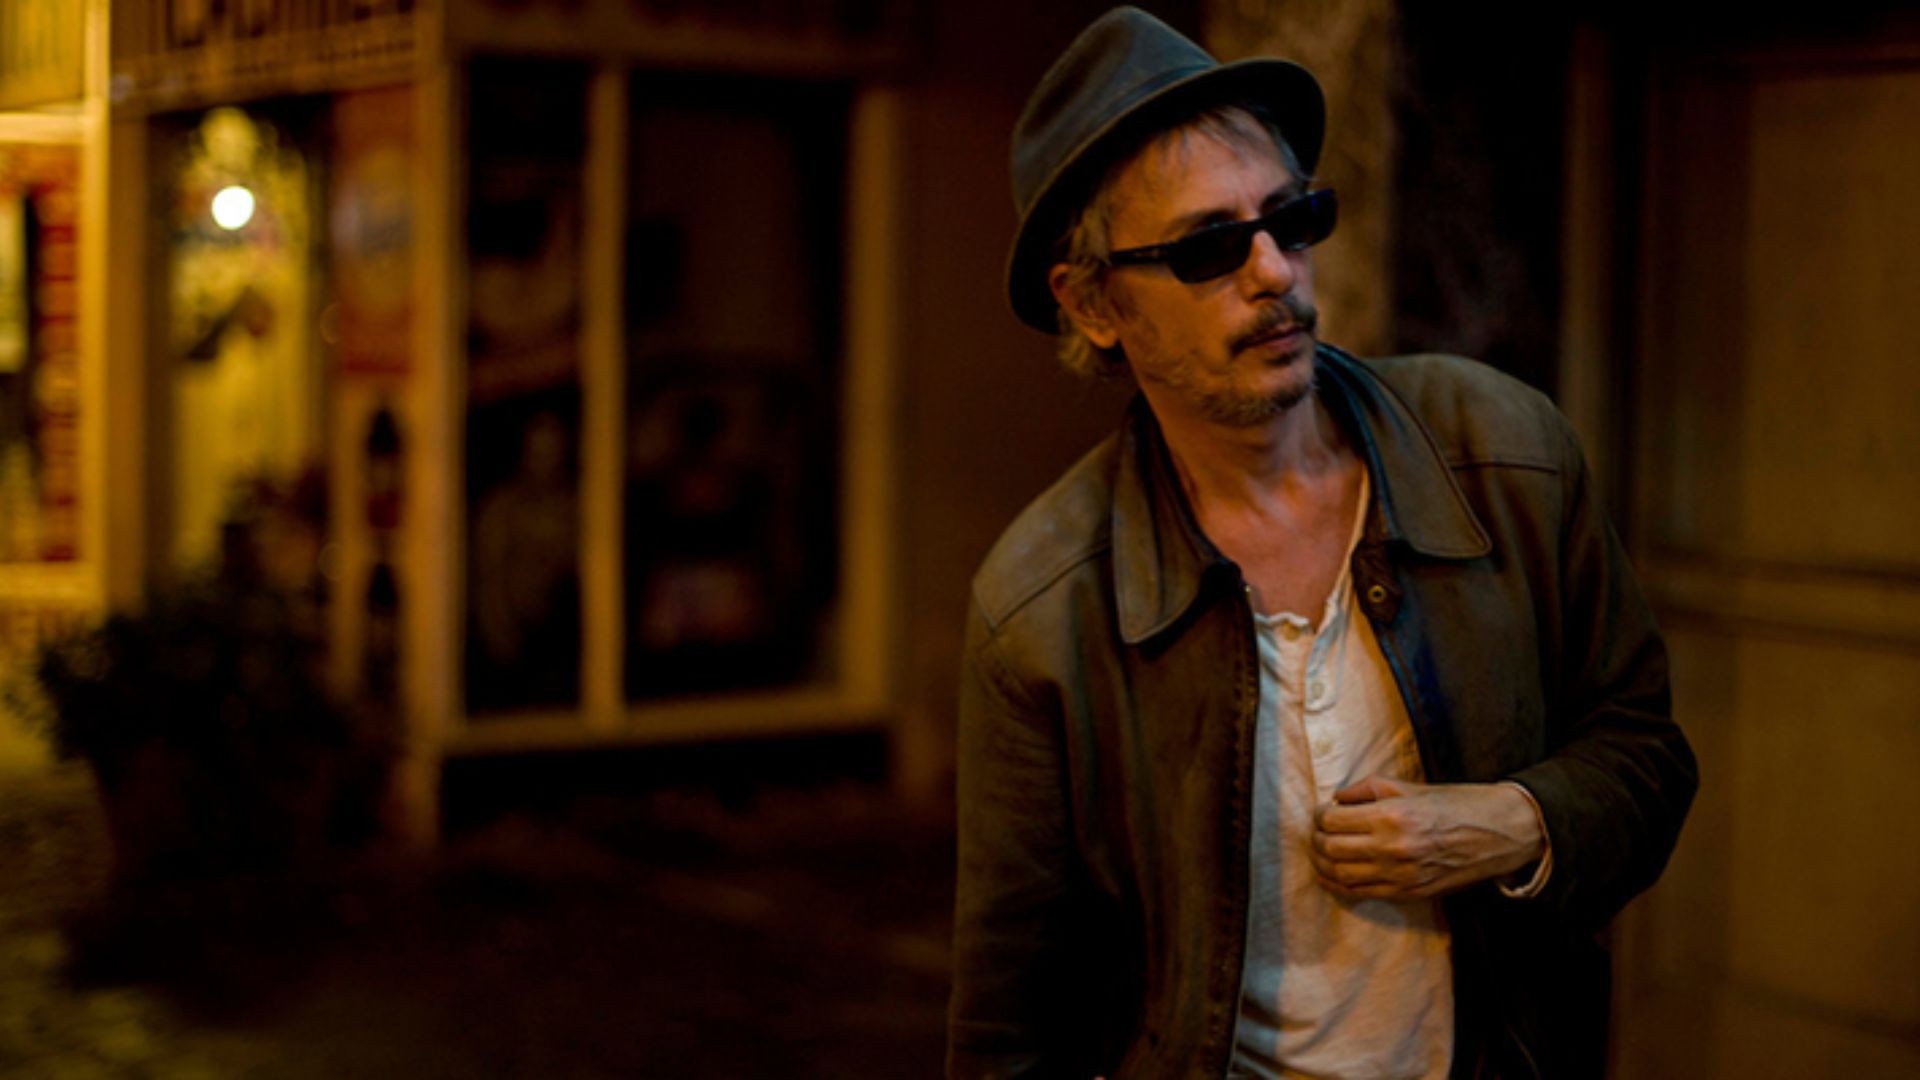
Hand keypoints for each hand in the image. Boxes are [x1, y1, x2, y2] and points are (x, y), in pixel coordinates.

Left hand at [1308, 776, 1544, 899]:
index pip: (1332, 820)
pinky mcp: (1409, 893)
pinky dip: (1339, 884)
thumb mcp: (1409, 786)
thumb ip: (1367, 789)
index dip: (1319, 816)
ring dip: (1322, 863)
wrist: (1499, 833)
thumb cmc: (1455, 804)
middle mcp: (1393, 849)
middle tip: (1316, 831)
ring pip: (1340, 874)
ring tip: (1320, 852)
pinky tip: (1331, 875)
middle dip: (1315, 839)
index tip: (1321, 813)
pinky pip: (1361, 893)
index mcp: (1391, 817)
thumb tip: (1336, 800)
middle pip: (1330, 848)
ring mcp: (1401, 875)